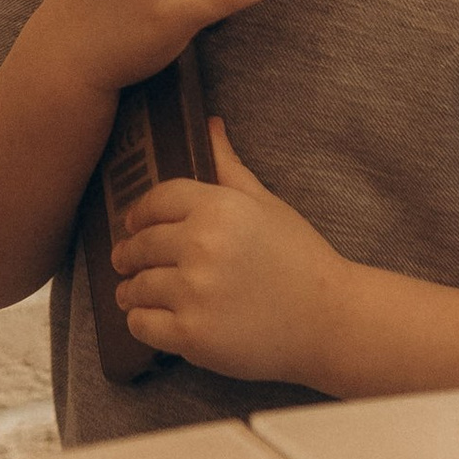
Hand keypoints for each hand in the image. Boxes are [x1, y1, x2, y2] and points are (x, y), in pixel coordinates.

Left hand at [115, 122, 351, 384]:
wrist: (331, 322)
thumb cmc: (300, 259)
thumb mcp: (266, 204)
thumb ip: (229, 166)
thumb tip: (208, 124)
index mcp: (219, 208)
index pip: (155, 200)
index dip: (139, 213)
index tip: (134, 223)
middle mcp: (202, 246)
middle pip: (139, 244)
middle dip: (129, 253)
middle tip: (127, 260)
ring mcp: (195, 292)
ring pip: (135, 286)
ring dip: (131, 289)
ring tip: (133, 291)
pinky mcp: (192, 334)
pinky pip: (140, 324)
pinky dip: (141, 321)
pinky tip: (152, 318)